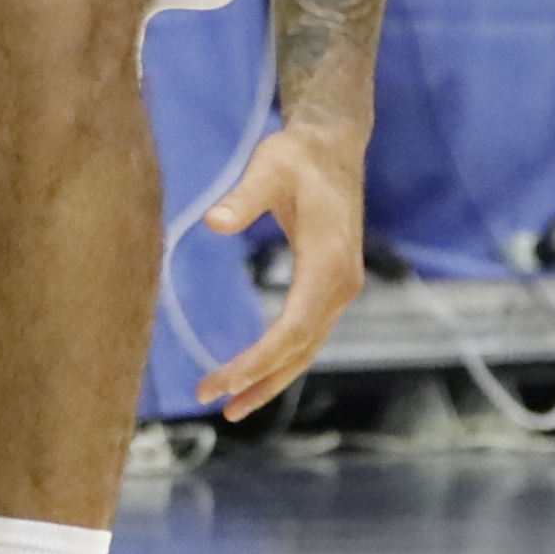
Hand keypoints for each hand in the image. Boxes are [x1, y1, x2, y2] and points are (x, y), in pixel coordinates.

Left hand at [191, 115, 368, 418]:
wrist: (332, 146)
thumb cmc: (297, 156)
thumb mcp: (268, 168)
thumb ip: (244, 197)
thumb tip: (213, 222)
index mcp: (329, 262)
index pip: (294, 326)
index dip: (261, 359)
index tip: (226, 380)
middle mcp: (341, 284)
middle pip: (300, 348)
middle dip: (258, 379)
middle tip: (213, 399)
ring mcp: (339, 289)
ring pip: (306, 349)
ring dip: (270, 379)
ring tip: (230, 408)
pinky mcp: (330, 288)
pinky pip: (306, 336)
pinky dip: (281, 361)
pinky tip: (254, 377)